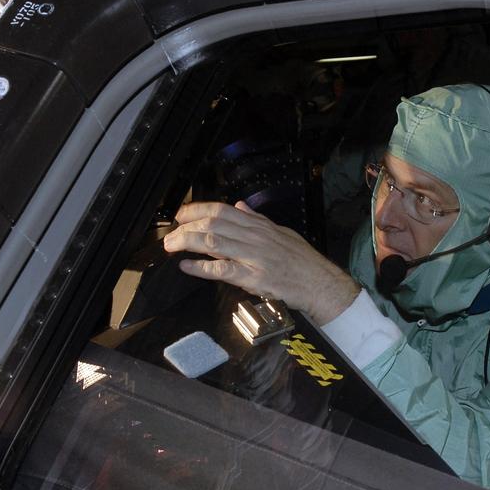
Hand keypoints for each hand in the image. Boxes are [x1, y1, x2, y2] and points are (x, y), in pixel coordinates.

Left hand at [163, 201, 360, 324]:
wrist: (319, 283)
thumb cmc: (302, 261)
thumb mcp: (281, 232)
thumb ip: (257, 220)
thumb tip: (239, 206)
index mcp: (259, 226)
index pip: (223, 211)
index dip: (198, 209)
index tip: (182, 214)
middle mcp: (254, 237)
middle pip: (213, 224)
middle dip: (187, 226)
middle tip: (170, 233)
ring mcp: (253, 257)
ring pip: (214, 243)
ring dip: (188, 242)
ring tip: (171, 245)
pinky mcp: (253, 278)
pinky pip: (222, 270)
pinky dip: (201, 267)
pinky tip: (187, 266)